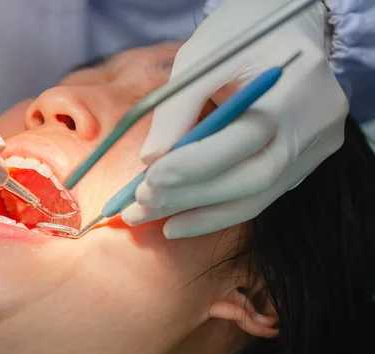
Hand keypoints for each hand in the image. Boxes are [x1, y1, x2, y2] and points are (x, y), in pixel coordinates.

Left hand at [121, 0, 348, 238]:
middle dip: (192, 195)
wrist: (285, 28)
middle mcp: (318, 120)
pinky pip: (261, 195)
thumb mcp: (200, 57)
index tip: (150, 178)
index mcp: (297, 82)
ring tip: (151, 217)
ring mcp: (318, 144)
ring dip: (200, 213)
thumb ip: (177, 108)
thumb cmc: (238, 34)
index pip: (246, 136)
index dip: (195, 164)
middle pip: (255, 177)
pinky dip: (218, 210)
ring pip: (258, 195)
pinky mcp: (307, 161)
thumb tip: (151, 161)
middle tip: (143, 203)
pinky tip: (181, 219)